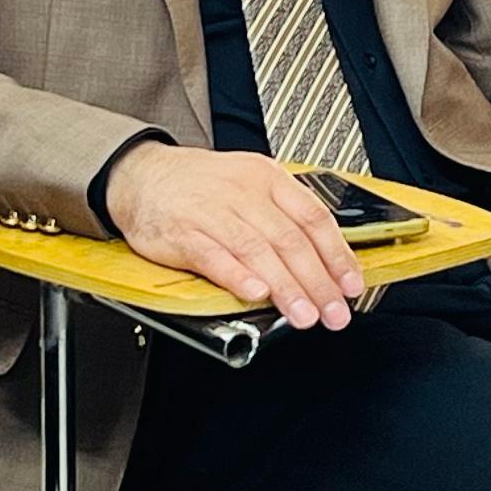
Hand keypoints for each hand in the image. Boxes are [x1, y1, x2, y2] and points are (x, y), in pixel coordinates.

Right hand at [102, 145, 367, 331]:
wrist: (141, 175)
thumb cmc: (201, 188)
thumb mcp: (249, 185)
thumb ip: (283, 218)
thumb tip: (322, 264)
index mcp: (267, 178)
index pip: (313, 217)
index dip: (336, 254)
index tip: (350, 285)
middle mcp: (243, 191)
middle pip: (289, 239)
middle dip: (317, 281)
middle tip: (333, 312)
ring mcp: (211, 211)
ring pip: (257, 250)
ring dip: (286, 287)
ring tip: (304, 315)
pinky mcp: (182, 232)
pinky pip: (213, 256)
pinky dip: (237, 276)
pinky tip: (255, 294)